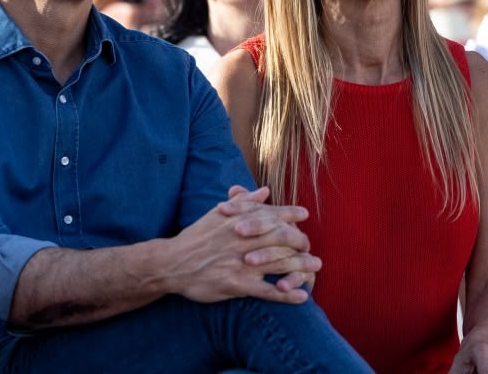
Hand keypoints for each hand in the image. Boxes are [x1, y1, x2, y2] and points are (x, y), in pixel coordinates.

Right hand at [165, 191, 318, 303]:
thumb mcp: (217, 214)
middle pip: (282, 237)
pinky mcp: (236, 284)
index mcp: (239, 221)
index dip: (290, 213)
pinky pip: (267, 291)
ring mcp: (241, 262)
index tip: (304, 214)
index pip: (272, 214)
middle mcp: (243, 239)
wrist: (171, 263)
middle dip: (301, 241)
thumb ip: (243, 202)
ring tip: (316, 267)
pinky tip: (302, 297)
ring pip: (279, 263)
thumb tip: (264, 190)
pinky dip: (286, 295)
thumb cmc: (196, 237)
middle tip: (310, 245)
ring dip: (302, 266)